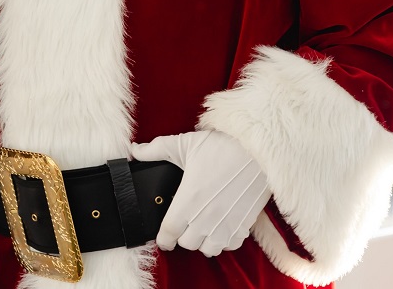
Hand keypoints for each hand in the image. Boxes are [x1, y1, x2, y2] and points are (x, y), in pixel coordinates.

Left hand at [130, 130, 270, 256]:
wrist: (258, 152)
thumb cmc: (220, 147)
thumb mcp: (183, 144)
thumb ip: (155, 150)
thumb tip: (135, 150)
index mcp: (188, 200)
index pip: (169, 232)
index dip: (163, 239)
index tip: (162, 238)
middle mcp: (206, 218)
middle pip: (188, 244)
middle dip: (182, 236)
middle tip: (183, 224)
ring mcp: (226, 224)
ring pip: (209, 249)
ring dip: (203, 241)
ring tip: (201, 227)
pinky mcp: (244, 226)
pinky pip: (230, 245)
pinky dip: (223, 241)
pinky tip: (221, 226)